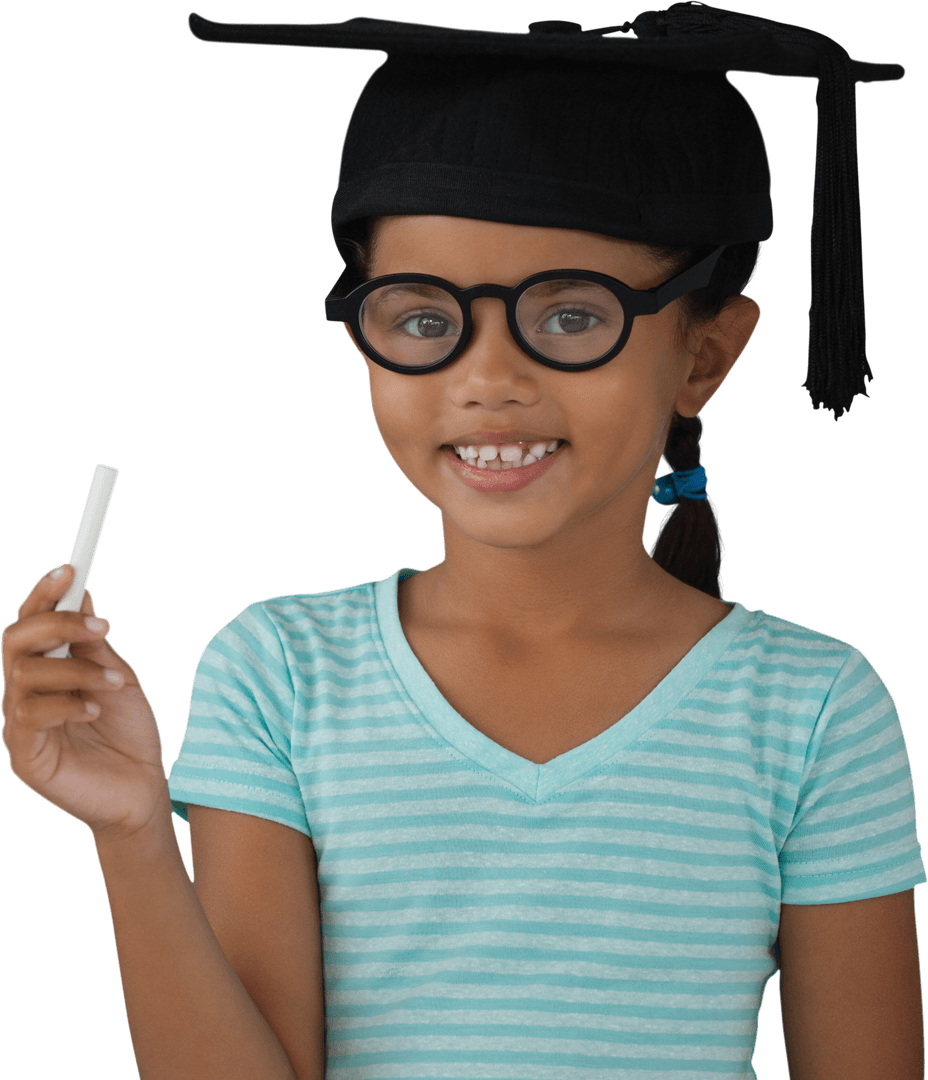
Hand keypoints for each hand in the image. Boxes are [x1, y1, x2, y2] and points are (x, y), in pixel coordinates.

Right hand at [2, 564, 169, 844]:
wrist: (143, 789)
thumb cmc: (129, 734)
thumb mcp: (119, 677)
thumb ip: (95, 643)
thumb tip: (80, 592)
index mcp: (46, 670)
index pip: (29, 624)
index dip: (43, 594)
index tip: (70, 568)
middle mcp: (24, 694)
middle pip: (14, 641)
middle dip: (57, 624)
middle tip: (102, 625)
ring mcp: (19, 726)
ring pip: (24, 675)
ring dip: (76, 669)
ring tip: (114, 682)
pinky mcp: (25, 757)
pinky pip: (29, 716)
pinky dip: (67, 703)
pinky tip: (95, 710)